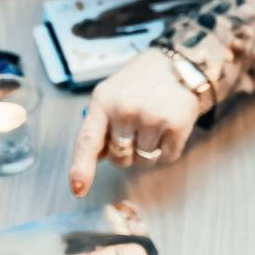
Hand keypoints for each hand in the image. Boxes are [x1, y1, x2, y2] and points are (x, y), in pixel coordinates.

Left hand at [69, 49, 200, 196]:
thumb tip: (96, 159)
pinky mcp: (176, 127)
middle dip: (125, 152)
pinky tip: (166, 127)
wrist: (177, 65)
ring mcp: (152, 118)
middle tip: (134, 129)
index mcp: (103, 102)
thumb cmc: (138, 83)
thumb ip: (100, 126)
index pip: (87, 141)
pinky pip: (165, 158)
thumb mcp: (110, 95)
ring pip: (143, 161)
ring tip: (152, 123)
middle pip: (119, 158)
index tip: (77, 189)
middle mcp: (125, 110)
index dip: (81, 168)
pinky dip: (166, 150)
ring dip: (147, 151)